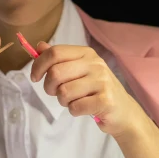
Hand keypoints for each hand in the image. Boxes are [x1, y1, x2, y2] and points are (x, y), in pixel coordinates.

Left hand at [30, 42, 145, 137]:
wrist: (123, 112)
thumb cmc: (96, 90)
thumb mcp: (79, 70)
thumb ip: (59, 59)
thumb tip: (39, 46)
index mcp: (87, 54)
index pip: (55, 52)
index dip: (38, 65)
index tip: (34, 77)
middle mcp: (95, 64)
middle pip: (55, 72)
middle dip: (48, 87)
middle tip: (55, 93)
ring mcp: (102, 82)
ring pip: (63, 92)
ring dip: (63, 101)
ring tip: (74, 101)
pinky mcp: (105, 100)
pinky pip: (75, 107)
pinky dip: (74, 111)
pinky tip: (84, 108)